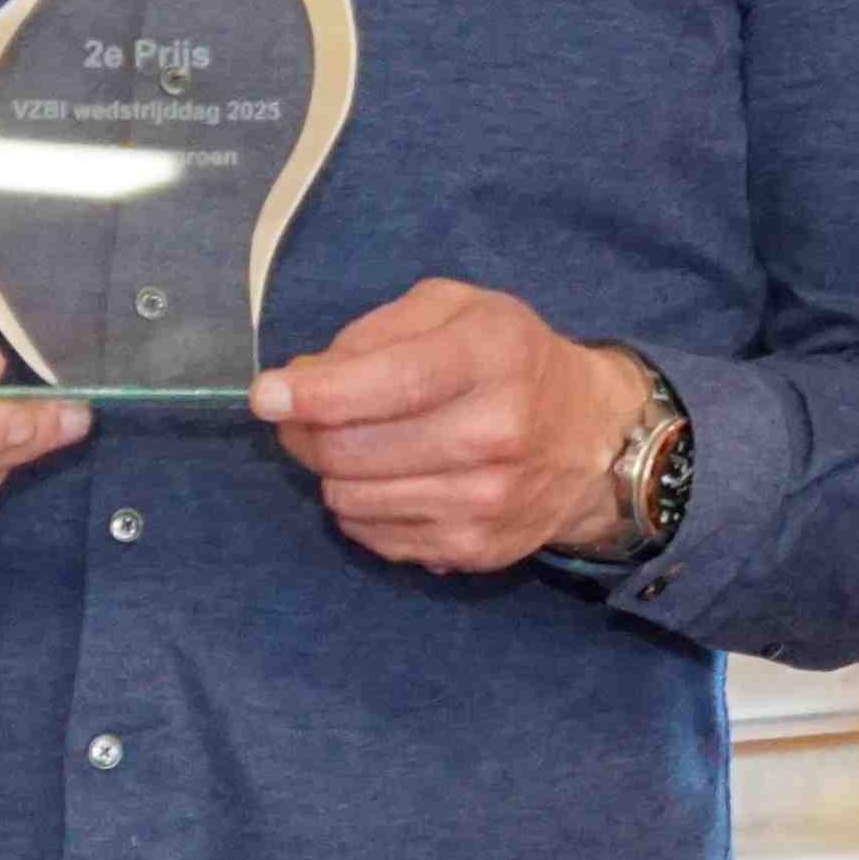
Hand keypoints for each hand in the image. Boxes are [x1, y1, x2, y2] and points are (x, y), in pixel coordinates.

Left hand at [254, 278, 652, 572]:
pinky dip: (361, 506)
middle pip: (353, 449)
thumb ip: (374, 334)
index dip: (314, 394)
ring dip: (333, 471)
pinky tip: (389, 479)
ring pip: (350, 498)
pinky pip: (371, 535)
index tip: (266, 396)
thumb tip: (299, 380)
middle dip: (307, 432)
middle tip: (304, 416)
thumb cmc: (510, 360)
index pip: (388, 383)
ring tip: (357, 445)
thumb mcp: (455, 310)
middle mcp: (496, 432)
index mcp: (491, 356)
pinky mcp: (473, 550)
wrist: (592, 438)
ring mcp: (486, 501)